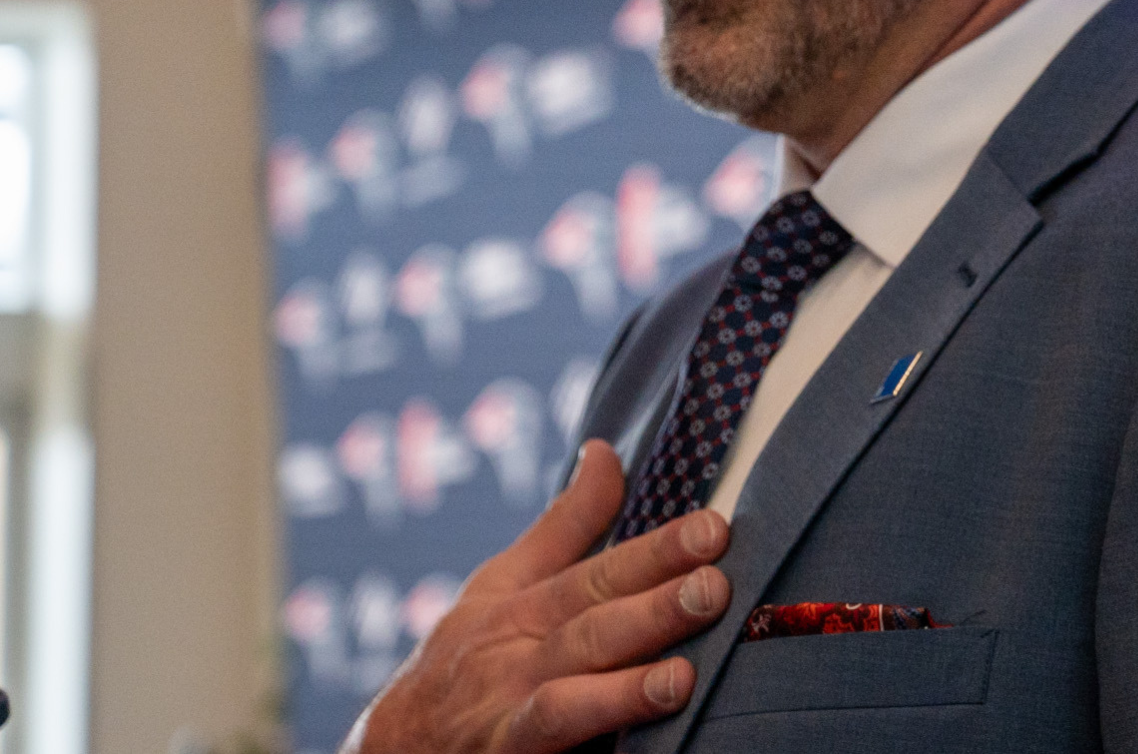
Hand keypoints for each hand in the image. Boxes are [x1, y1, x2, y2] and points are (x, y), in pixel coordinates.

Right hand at [343, 440, 732, 753]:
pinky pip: (547, 736)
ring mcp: (504, 705)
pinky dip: (588, 727)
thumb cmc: (459, 657)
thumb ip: (566, 523)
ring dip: (627, 681)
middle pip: (589, 619)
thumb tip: (606, 450)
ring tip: (685, 674)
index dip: (656, 549)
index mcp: (523, 602)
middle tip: (714, 584)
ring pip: (569, 684)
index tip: (713, 528)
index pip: (598, 568)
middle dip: (652, 601)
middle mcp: (514, 649)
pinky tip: (637, 731)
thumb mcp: (502, 584)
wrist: (387, 747)